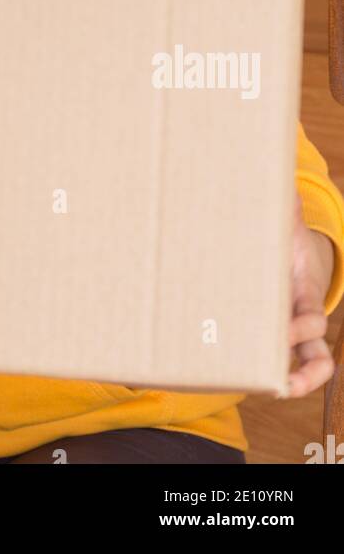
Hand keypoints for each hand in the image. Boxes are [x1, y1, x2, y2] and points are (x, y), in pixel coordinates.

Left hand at [283, 192, 334, 398]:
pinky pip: (289, 362)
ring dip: (299, 383)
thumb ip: (284, 207)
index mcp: (303, 288)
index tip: (287, 332)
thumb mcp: (284, 223)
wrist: (291, 251)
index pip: (313, 315)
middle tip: (282, 381)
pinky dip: (279, 375)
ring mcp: (295, 330)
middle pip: (317, 350)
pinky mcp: (280, 335)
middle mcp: (303, 314)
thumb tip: (282, 180)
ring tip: (276, 394)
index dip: (303, 326)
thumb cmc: (283, 238)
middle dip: (305, 368)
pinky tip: (256, 383)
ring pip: (311, 365)